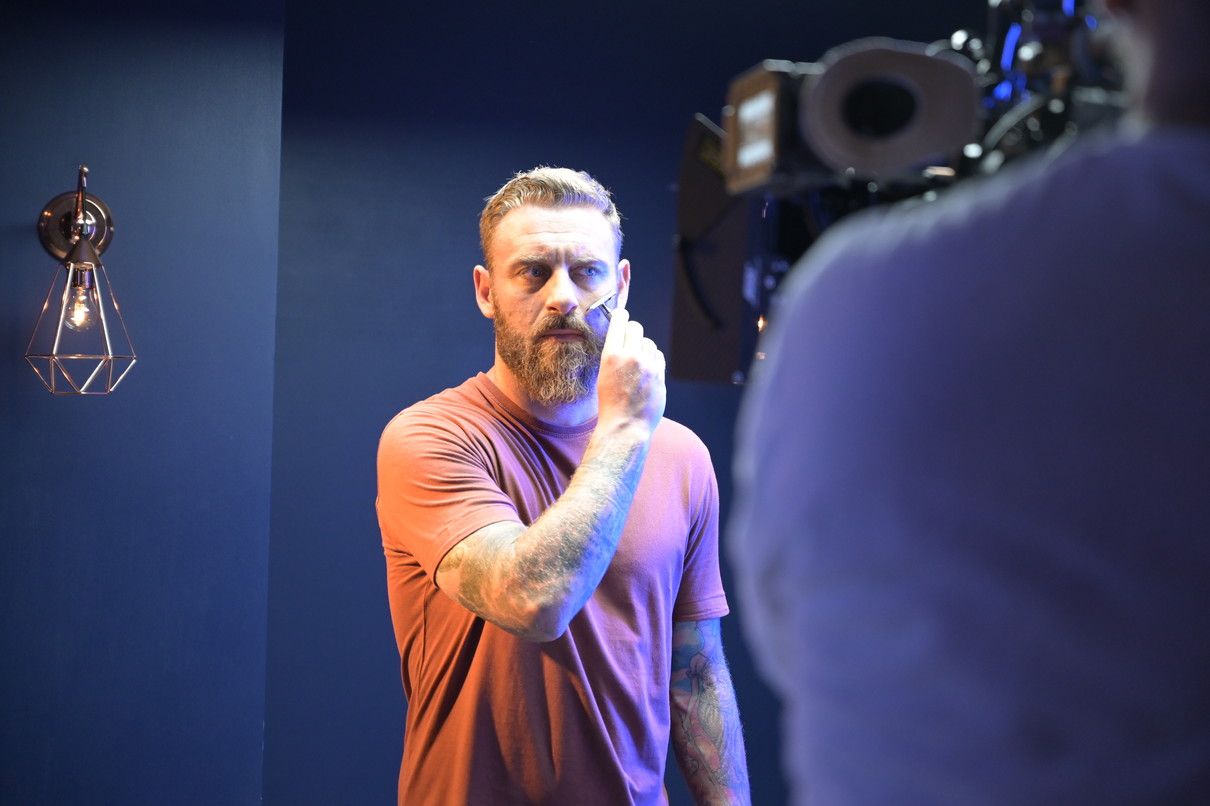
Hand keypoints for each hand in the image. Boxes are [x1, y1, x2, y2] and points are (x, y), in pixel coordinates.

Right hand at [596, 302, 666, 434]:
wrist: (625, 426)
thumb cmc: (610, 403)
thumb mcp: (604, 375)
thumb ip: (615, 355)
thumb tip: (624, 338)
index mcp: (611, 355)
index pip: (620, 322)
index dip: (621, 316)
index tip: (622, 315)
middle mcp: (631, 356)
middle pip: (636, 328)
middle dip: (632, 331)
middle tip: (629, 338)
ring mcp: (648, 365)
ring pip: (648, 342)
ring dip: (643, 347)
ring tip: (636, 362)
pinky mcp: (660, 375)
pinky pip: (658, 356)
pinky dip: (653, 359)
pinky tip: (646, 369)